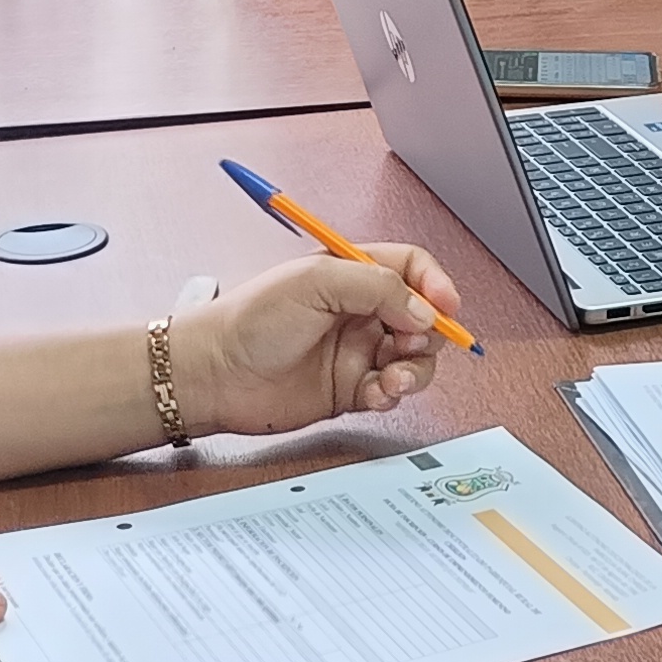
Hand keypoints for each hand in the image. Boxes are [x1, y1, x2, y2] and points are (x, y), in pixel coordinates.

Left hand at [181, 247, 461, 436]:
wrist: (215, 374)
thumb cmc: (249, 320)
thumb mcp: (317, 283)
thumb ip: (379, 288)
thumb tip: (425, 310)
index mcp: (352, 274)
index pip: (412, 269)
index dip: (435, 285)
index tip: (446, 305)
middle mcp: (360, 311)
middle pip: (422, 316)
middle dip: (428, 332)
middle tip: (409, 343)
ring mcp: (357, 351)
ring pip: (414, 358)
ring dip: (415, 368)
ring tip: (393, 376)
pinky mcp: (352, 389)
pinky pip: (392, 390)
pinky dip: (393, 393)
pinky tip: (377, 392)